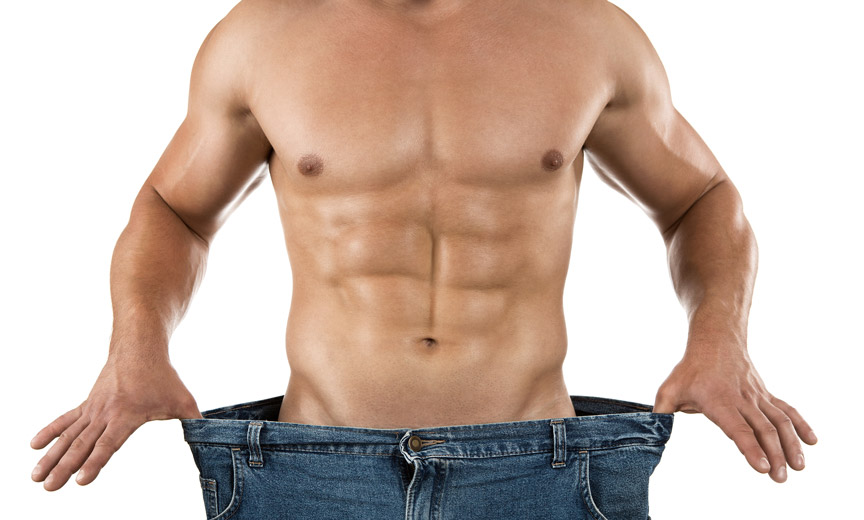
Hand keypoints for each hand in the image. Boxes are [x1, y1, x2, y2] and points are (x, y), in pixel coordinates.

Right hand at [30, 355, 202, 490]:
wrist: (139, 346)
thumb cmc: (163, 375)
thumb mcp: (183, 400)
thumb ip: (196, 422)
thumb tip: (213, 437)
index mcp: (126, 415)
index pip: (107, 444)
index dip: (94, 464)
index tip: (80, 481)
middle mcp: (105, 413)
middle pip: (81, 444)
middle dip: (64, 468)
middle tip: (48, 487)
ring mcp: (93, 408)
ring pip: (68, 435)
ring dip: (51, 456)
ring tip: (35, 476)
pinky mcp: (88, 403)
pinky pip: (65, 420)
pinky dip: (49, 433)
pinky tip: (34, 446)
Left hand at [653, 348, 816, 482]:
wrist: (716, 338)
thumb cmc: (691, 368)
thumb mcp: (669, 389)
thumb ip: (660, 413)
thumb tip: (648, 432)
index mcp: (718, 402)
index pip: (737, 429)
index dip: (750, 448)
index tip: (762, 467)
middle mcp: (742, 400)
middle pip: (763, 429)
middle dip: (775, 455)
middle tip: (780, 478)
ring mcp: (757, 396)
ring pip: (779, 421)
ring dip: (791, 444)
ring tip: (798, 467)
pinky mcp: (765, 394)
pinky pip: (787, 409)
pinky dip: (801, 425)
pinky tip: (812, 442)